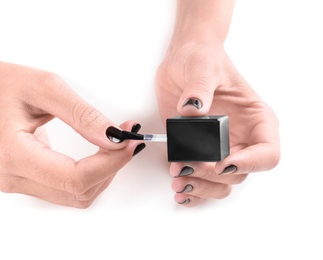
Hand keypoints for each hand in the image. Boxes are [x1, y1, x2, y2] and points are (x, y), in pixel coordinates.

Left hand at [156, 43, 279, 206]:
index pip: (267, 153)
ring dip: (201, 188)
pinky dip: (192, 189)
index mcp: (256, 120)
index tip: (222, 163)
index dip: (249, 164)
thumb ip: (199, 87)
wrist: (182, 60)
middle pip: (238, 174)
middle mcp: (240, 138)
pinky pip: (201, 179)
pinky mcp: (197, 151)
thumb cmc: (202, 58)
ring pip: (221, 183)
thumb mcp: (203, 66)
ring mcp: (219, 148)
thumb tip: (192, 109)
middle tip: (187, 167)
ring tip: (178, 181)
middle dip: (212, 176)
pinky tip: (179, 191)